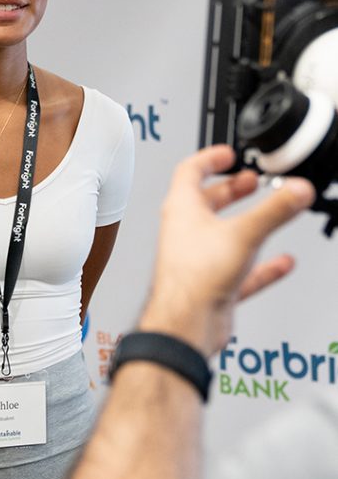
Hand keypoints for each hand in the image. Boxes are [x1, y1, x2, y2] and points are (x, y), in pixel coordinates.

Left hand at [139, 145, 314, 357]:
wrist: (186, 324)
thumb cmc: (192, 278)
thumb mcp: (243, 233)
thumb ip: (274, 210)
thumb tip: (297, 190)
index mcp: (182, 209)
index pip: (190, 171)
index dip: (210, 158)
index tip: (228, 154)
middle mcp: (186, 232)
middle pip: (206, 201)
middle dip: (230, 189)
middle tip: (251, 181)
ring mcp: (199, 259)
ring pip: (223, 234)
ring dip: (246, 222)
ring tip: (268, 213)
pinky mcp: (213, 285)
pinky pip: (241, 269)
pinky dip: (261, 265)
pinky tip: (281, 263)